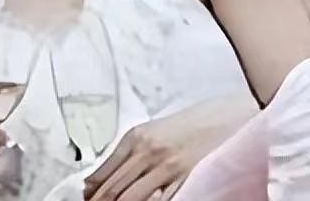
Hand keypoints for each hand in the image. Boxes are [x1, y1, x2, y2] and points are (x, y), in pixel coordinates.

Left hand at [83, 96, 255, 200]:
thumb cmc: (187, 125)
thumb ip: (127, 154)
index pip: (103, 172)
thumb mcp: (151, 133)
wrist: (222, 117)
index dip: (91, 192)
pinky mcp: (184, 178)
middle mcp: (148, 151)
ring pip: (131, 199)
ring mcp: (166, 167)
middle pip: (114, 189)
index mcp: (136, 137)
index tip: (86, 199)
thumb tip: (98, 180)